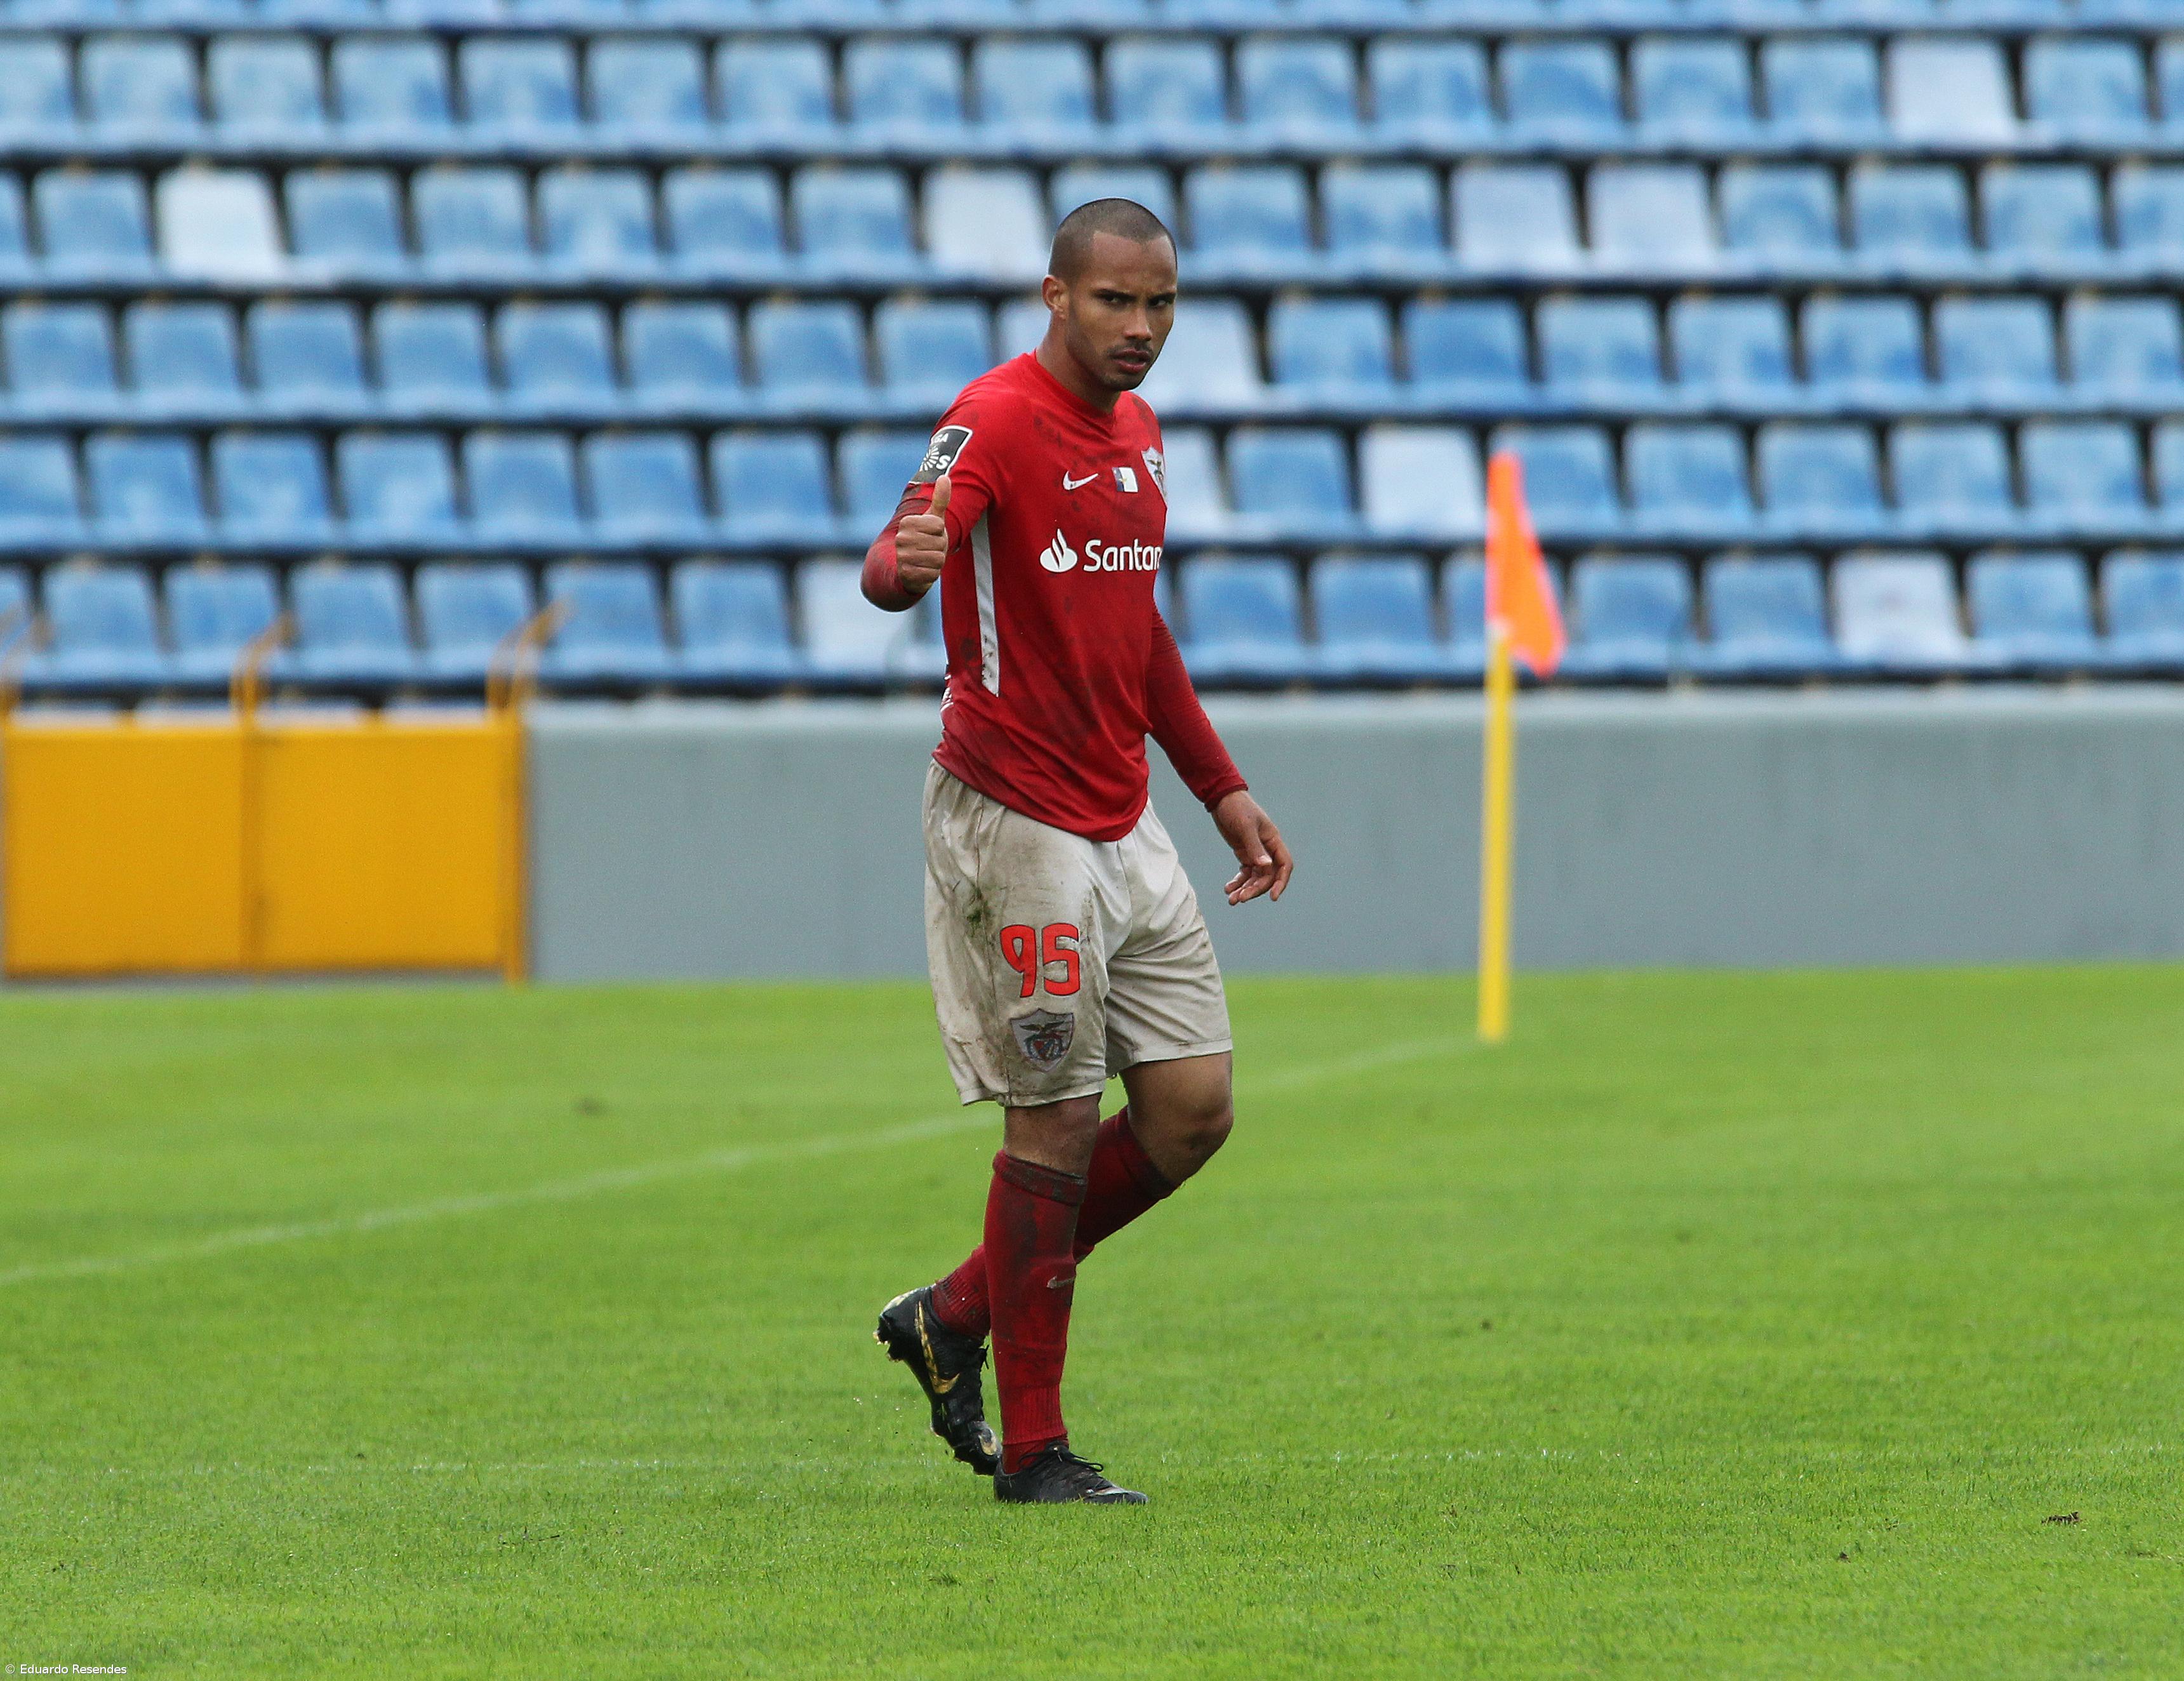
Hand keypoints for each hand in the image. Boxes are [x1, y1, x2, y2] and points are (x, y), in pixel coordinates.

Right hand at [894, 473, 950, 595]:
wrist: (908, 568)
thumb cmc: (925, 540)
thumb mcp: (933, 519)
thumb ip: (940, 499)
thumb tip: (945, 477)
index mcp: (907, 522)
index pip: (939, 525)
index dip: (940, 532)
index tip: (930, 535)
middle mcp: (901, 538)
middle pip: (940, 543)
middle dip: (939, 549)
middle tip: (928, 549)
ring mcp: (902, 557)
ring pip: (938, 559)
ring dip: (936, 562)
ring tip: (926, 560)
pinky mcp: (906, 575)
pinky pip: (932, 574)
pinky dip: (931, 575)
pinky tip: (922, 572)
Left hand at [1211, 790, 1292, 905]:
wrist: (1221, 798)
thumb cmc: (1237, 808)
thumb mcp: (1245, 826)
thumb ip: (1254, 847)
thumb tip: (1265, 867)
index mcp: (1273, 840)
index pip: (1284, 865)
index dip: (1281, 882)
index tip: (1272, 896)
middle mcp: (1267, 848)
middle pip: (1267, 876)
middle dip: (1255, 889)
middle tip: (1240, 899)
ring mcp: (1255, 852)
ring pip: (1255, 877)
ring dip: (1245, 889)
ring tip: (1231, 899)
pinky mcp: (1243, 853)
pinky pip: (1244, 873)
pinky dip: (1237, 882)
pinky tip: (1228, 889)